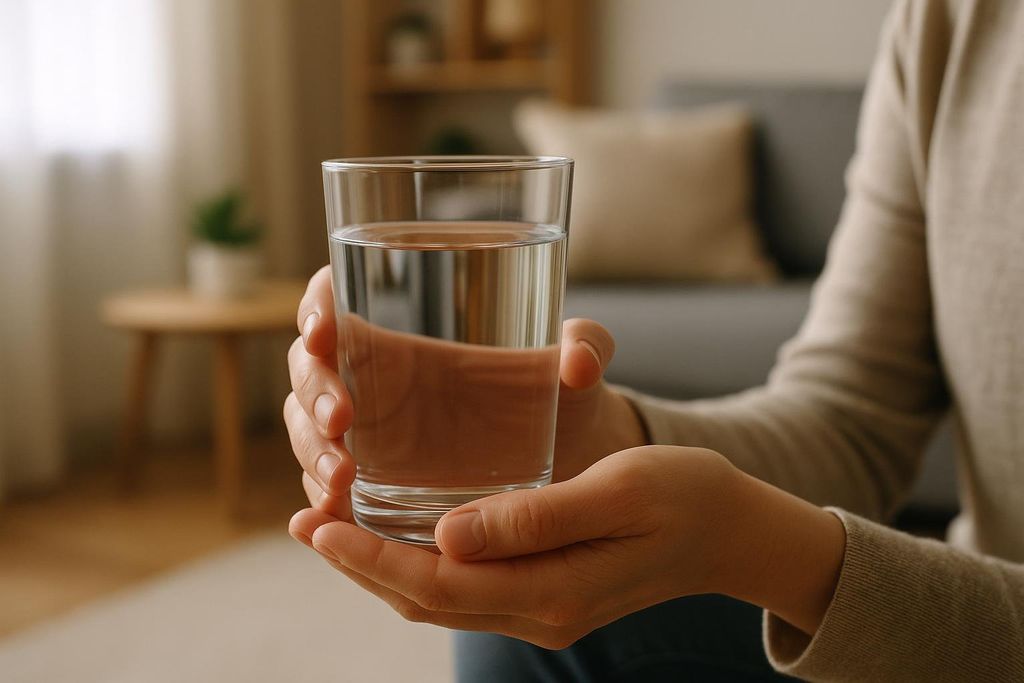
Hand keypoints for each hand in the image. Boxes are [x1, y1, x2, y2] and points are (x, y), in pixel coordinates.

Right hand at [283, 266, 646, 520]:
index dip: (316, 308)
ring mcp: (367, 429)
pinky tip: (332, 516)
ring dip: (311, 452)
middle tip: (343, 422)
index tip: (324, 332)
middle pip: (309, 368)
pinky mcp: (371, 480)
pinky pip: (326, 484)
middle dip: (314, 392)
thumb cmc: (561, 395)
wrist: (568, 459)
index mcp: (404, 326)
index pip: (336, 298)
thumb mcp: (577, 366)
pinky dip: (319, 499)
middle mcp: (373, 374)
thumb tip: (577, 361)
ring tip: (343, 481)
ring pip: (307, 429)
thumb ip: (585, 346)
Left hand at [290, 445, 846, 646]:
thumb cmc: (684, 495)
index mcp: (553, 589)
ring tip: (333, 531)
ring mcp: (544, 608)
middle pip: (427, 599)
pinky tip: (401, 535)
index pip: (438, 584)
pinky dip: (422, 566)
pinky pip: (468, 589)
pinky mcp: (549, 592)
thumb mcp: (616, 491)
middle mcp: (540, 610)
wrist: (734, 530)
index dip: (369, 561)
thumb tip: (445, 536)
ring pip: (442, 599)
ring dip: (383, 570)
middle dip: (359, 568)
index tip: (318, 527)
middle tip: (305, 525)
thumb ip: (533, 518)